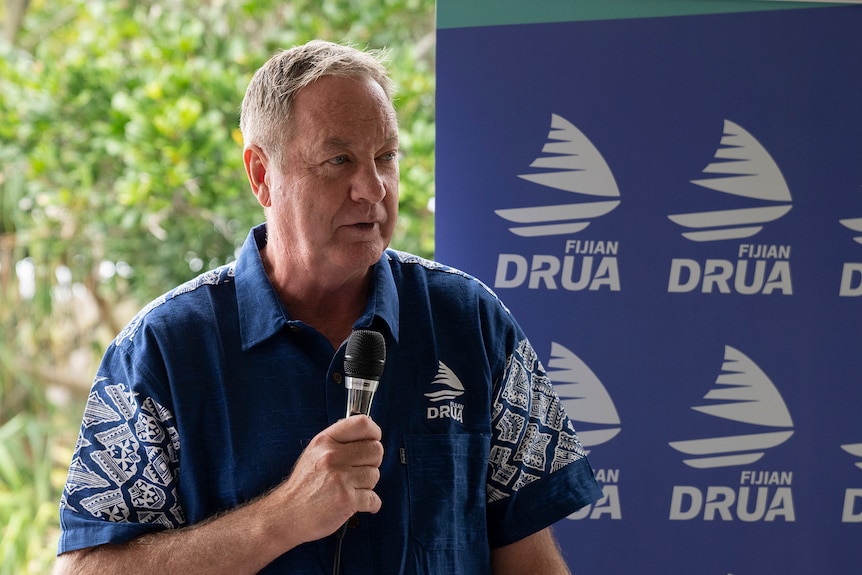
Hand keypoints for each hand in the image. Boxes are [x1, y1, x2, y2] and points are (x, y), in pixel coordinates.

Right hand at [274, 415, 383, 543]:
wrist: (287, 514)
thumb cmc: (303, 486)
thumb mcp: (314, 453)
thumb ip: (338, 442)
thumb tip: (368, 435)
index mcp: (325, 442)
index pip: (361, 424)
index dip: (374, 432)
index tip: (374, 440)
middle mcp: (332, 457)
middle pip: (376, 450)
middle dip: (373, 462)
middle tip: (359, 471)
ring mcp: (340, 478)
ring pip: (375, 475)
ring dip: (367, 485)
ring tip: (350, 489)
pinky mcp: (346, 500)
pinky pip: (374, 498)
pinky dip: (370, 504)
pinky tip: (357, 503)